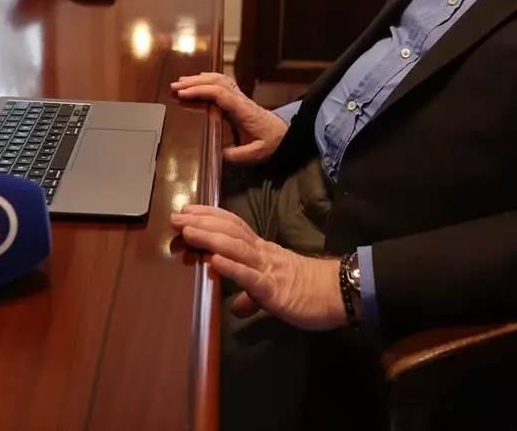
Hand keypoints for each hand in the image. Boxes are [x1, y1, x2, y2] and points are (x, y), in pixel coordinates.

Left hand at [170, 204, 345, 330]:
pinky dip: (232, 268)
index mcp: (262, 252)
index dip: (210, 216)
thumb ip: (252, 297)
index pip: (233, 226)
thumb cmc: (308, 290)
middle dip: (202, 222)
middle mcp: (262, 254)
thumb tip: (235, 308)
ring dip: (210, 238)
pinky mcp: (275, 290)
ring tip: (189, 230)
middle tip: (177, 215)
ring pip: (237, 248)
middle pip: (230, 232)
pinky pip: (252, 278)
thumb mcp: (273, 292)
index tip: (188, 209)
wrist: (340, 294)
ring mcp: (268, 269)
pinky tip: (215, 261)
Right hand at [171, 73, 287, 164]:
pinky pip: (223, 83)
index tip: (183, 94)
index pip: (220, 93)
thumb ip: (236, 156)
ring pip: (219, 79)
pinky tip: (198, 81)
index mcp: (243, 110)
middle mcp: (240, 99)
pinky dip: (208, 79)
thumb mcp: (256, 153)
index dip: (200, 91)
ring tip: (181, 82)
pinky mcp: (239, 99)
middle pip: (217, 82)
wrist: (287, 135)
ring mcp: (240, 97)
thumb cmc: (272, 143)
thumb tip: (214, 155)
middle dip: (194, 82)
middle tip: (175, 86)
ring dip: (199, 78)